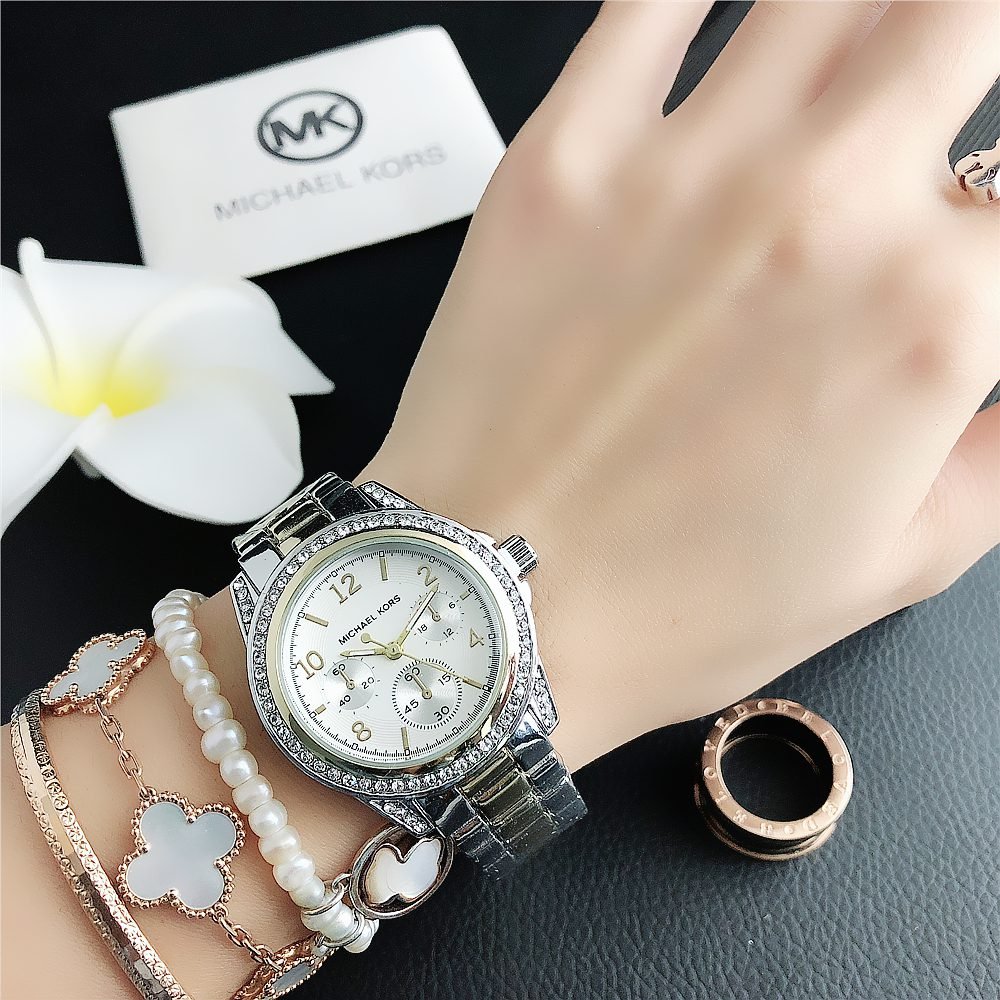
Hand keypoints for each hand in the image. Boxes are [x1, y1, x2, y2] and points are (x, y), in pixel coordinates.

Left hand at [359, 2, 999, 766]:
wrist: (493, 605)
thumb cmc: (680, 606)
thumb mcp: (900, 560)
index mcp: (931, 317)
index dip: (996, 205)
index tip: (967, 223)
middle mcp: (823, 212)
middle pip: (958, 18)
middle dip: (961, 38)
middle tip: (935, 68)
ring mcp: (682, 170)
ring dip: (860, 7)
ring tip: (855, 39)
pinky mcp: (560, 162)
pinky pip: (649, 1)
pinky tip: (726, 10)